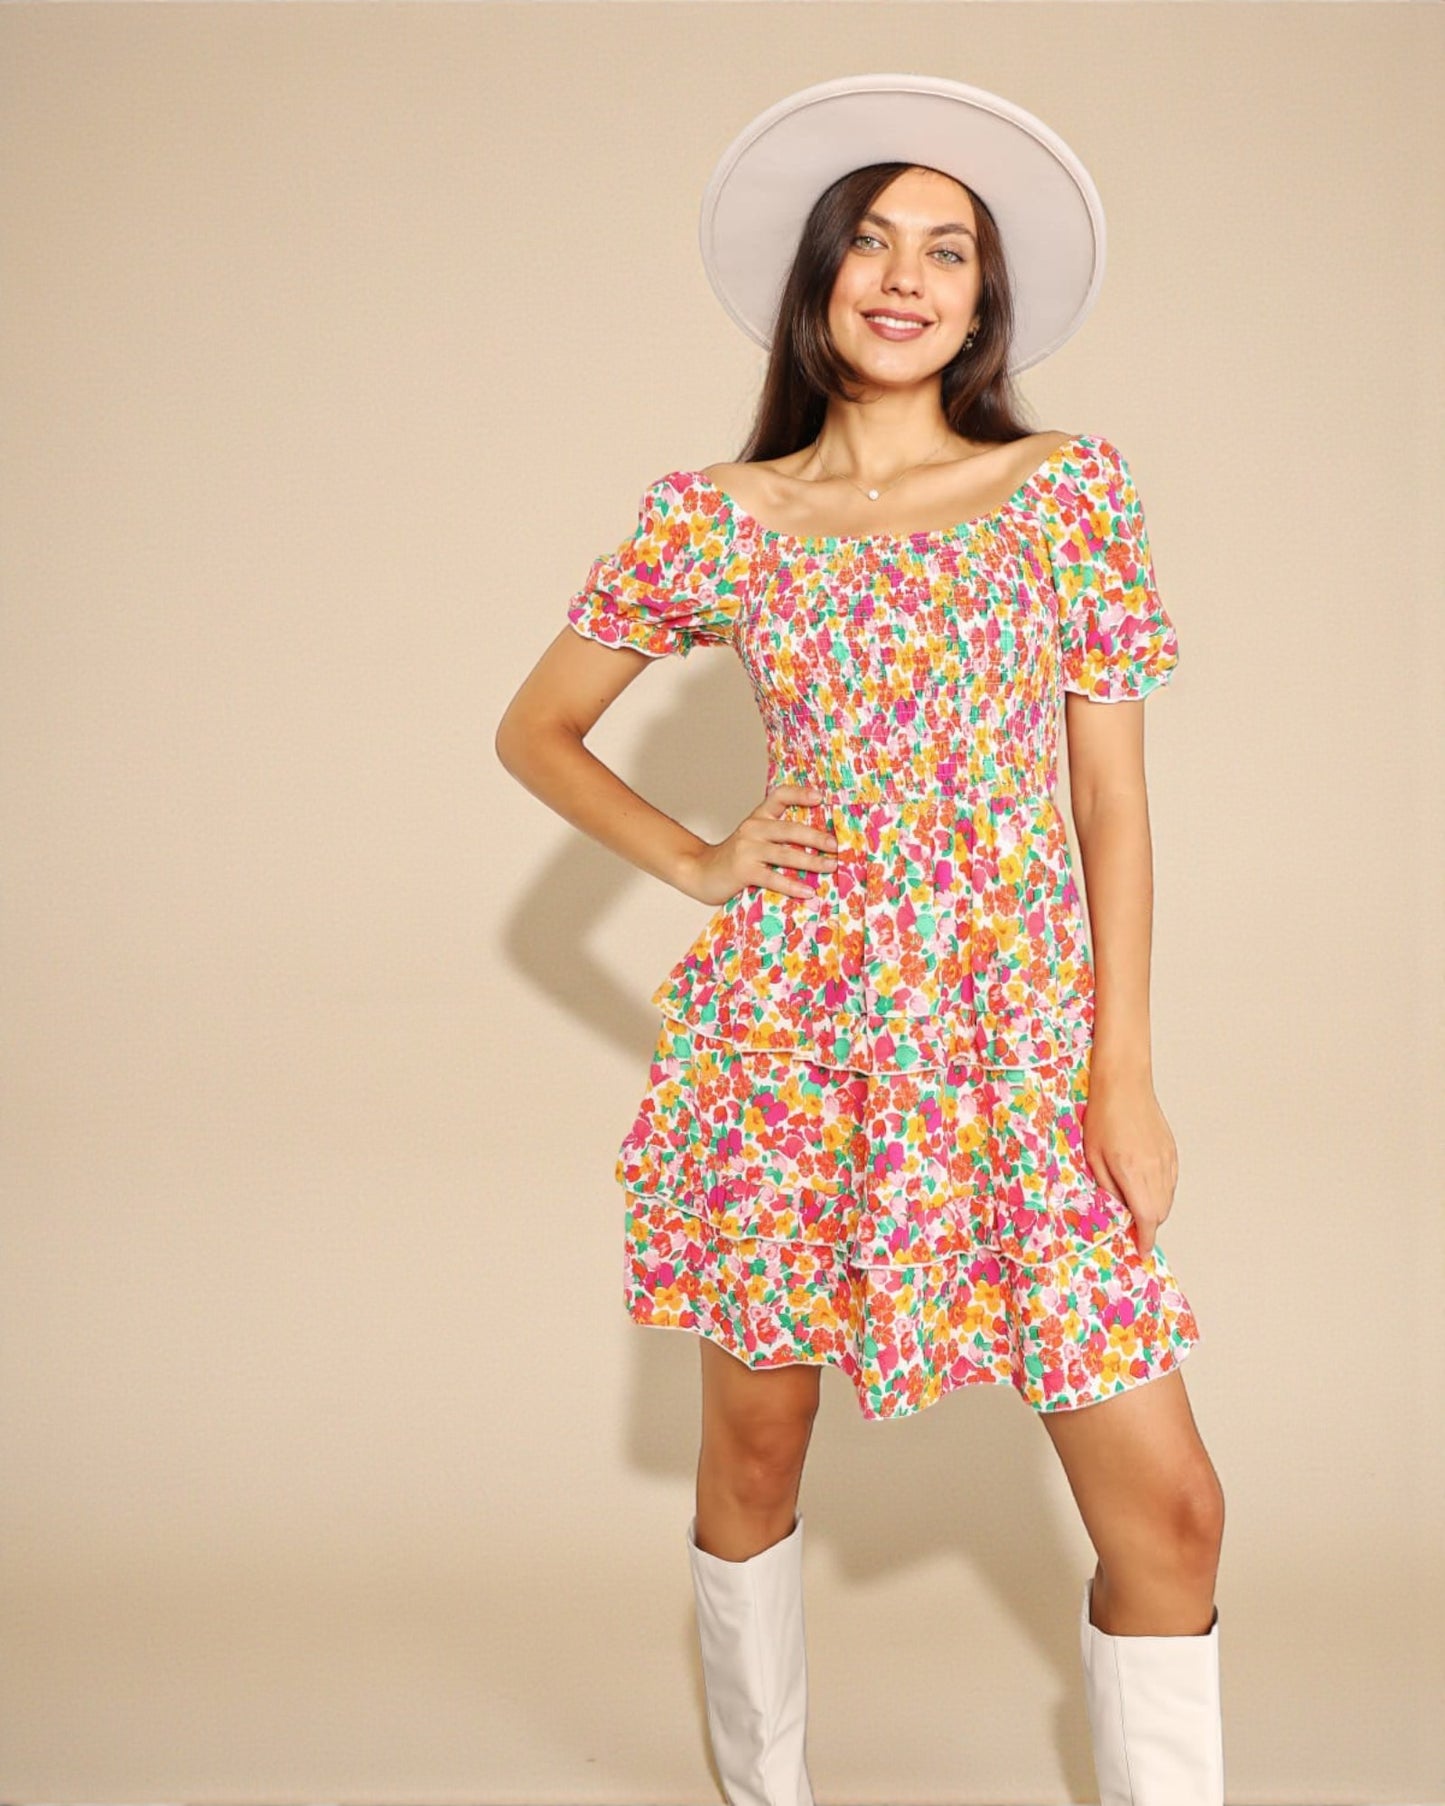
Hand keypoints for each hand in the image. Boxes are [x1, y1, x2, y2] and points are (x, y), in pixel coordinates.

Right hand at [677, 783, 838, 907]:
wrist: (699, 872)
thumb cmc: (735, 859)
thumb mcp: (753, 840)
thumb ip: (777, 838)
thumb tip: (819, 847)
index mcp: (758, 817)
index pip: (779, 796)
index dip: (800, 794)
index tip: (820, 797)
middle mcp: (753, 828)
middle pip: (790, 829)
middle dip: (817, 837)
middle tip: (837, 845)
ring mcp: (747, 849)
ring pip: (785, 854)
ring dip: (812, 861)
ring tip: (831, 867)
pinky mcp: (743, 870)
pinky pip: (772, 878)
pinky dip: (792, 885)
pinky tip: (808, 891)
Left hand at [1081, 1069, 1179, 1258]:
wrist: (1124, 1084)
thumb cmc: (1102, 1117)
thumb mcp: (1093, 1156)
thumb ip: (1107, 1188)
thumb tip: (1117, 1211)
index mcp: (1133, 1173)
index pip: (1146, 1218)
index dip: (1144, 1239)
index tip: (1141, 1251)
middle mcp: (1155, 1169)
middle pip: (1160, 1212)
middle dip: (1148, 1225)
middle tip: (1130, 1227)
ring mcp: (1167, 1159)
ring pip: (1168, 1198)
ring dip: (1155, 1209)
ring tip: (1134, 1204)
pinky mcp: (1171, 1150)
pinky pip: (1171, 1182)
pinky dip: (1161, 1191)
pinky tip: (1145, 1185)